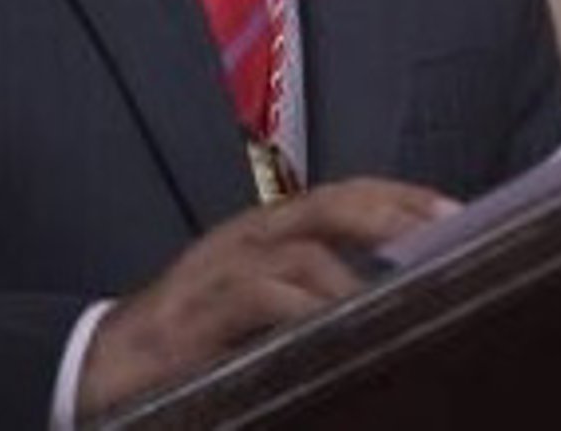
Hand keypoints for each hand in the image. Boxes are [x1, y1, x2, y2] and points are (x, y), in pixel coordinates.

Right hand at [76, 177, 456, 418]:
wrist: (102, 364)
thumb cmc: (190, 339)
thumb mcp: (258, 308)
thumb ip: (311, 294)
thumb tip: (388, 300)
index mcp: (267, 231)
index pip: (345, 195)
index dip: (401, 196)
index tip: (458, 209)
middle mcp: (249, 235)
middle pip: (332, 203)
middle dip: (393, 213)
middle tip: (447, 230)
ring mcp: (223, 267)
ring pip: (304, 247)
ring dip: (360, 268)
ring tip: (406, 291)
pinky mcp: (202, 309)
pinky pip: (262, 295)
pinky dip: (304, 306)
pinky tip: (336, 322)